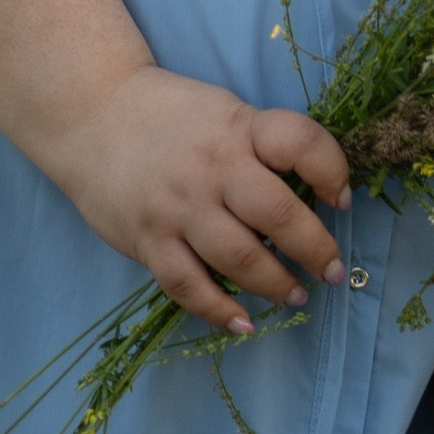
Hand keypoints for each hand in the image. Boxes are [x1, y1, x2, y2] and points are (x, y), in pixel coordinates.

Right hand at [35, 63, 350, 334]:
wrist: (92, 113)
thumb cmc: (171, 114)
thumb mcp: (225, 110)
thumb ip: (262, 144)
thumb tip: (314, 190)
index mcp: (239, 127)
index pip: (301, 143)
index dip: (333, 171)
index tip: (341, 199)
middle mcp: (213, 167)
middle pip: (277, 214)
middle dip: (315, 248)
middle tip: (333, 270)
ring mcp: (179, 207)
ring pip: (239, 257)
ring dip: (276, 283)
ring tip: (297, 294)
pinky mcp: (148, 240)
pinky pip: (189, 285)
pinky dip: (219, 309)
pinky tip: (243, 323)